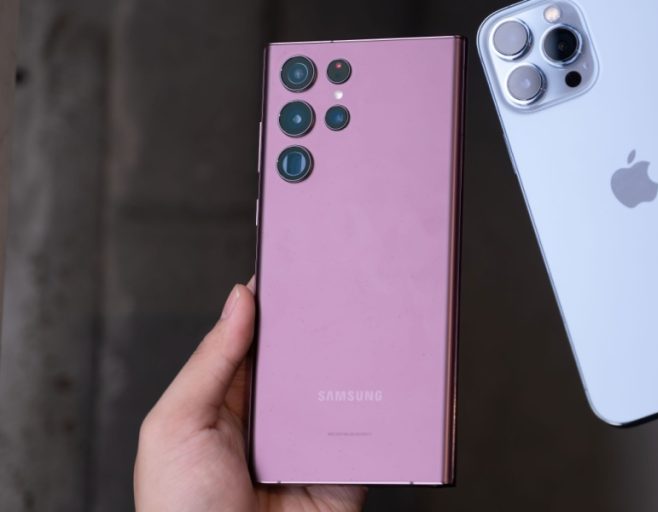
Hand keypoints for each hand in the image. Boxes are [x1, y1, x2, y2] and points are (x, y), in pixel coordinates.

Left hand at [134, 283, 365, 511]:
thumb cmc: (182, 511)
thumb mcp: (175, 426)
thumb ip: (209, 361)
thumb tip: (239, 300)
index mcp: (227, 399)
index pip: (256, 338)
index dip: (275, 301)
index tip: (298, 262)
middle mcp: (273, 416)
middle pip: (306, 355)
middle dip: (324, 323)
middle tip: (345, 282)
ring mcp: (311, 440)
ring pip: (342, 383)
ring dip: (357, 357)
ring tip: (373, 318)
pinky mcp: (347, 465)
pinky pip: (370, 427)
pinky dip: (383, 403)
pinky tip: (390, 374)